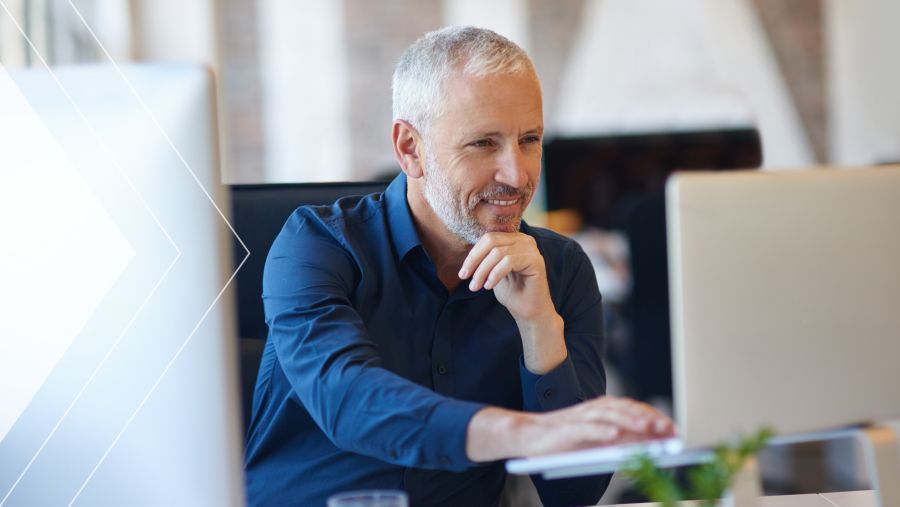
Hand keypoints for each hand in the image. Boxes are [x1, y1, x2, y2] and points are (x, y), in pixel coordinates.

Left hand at [458, 232, 553, 321]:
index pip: (488, 238)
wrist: (529, 312)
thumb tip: (467, 254)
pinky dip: (495, 274)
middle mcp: (524, 240)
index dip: (473, 254)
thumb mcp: (493, 271)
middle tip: (464, 277)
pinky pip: (508, 261)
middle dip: (474, 260)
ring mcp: (531, 249)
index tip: (462, 273)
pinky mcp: (535, 260)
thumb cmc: (512, 292)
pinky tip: (489, 286)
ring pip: (497, 252)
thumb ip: (485, 258)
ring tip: (475, 287)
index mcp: (514, 239)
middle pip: (491, 241)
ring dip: (482, 271)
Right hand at [524, 396, 675, 455]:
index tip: (674, 430)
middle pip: (626, 409)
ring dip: (629, 421)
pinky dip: (600, 431)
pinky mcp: (566, 429)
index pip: (635, 409)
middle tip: (666, 429)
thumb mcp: (597, 440)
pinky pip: (586, 428)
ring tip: (646, 429)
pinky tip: (613, 436)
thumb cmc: (565, 440)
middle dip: (648, 418)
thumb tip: (648, 444)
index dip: (655, 417)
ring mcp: (580, 417)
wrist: (528, 435)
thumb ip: (620, 439)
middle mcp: (594, 409)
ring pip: (609, 415)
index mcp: (604, 410)